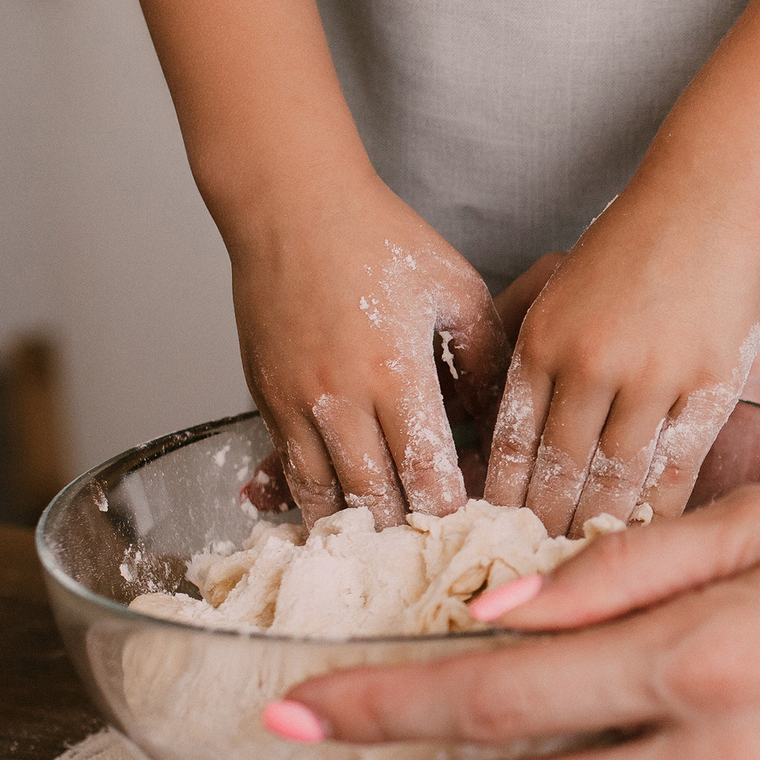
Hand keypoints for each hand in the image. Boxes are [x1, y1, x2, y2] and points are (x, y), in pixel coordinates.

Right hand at [226, 174, 506, 525]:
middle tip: (435, 554)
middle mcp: (340, 399)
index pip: (428, 474)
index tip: (474, 525)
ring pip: (324, 497)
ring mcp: (295, 403)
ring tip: (387, 552)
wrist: (290, 205)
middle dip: (407, 534)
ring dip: (356, 528)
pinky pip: (288, 470)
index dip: (452, 510)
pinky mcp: (265, 399)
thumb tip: (494, 416)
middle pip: (375, 499)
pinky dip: (313, 499)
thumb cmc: (376, 236)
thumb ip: (481, 357)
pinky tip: (338, 516)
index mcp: (396, 374)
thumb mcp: (455, 289)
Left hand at [486, 203, 759, 534]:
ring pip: (616, 478)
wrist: (710, 201)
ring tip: (584, 567)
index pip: (511, 441)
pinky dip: (657, 509)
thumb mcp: (554, 280)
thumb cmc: (629, 242)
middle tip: (532, 569)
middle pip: (558, 470)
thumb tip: (493, 417)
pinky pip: (676, 466)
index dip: (501, 498)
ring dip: (596, 528)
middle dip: (542, 527)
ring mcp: (653, 377)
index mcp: (543, 339)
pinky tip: (644, 539)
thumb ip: (521, 338)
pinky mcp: (707, 386)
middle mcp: (591, 363)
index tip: (493, 536)